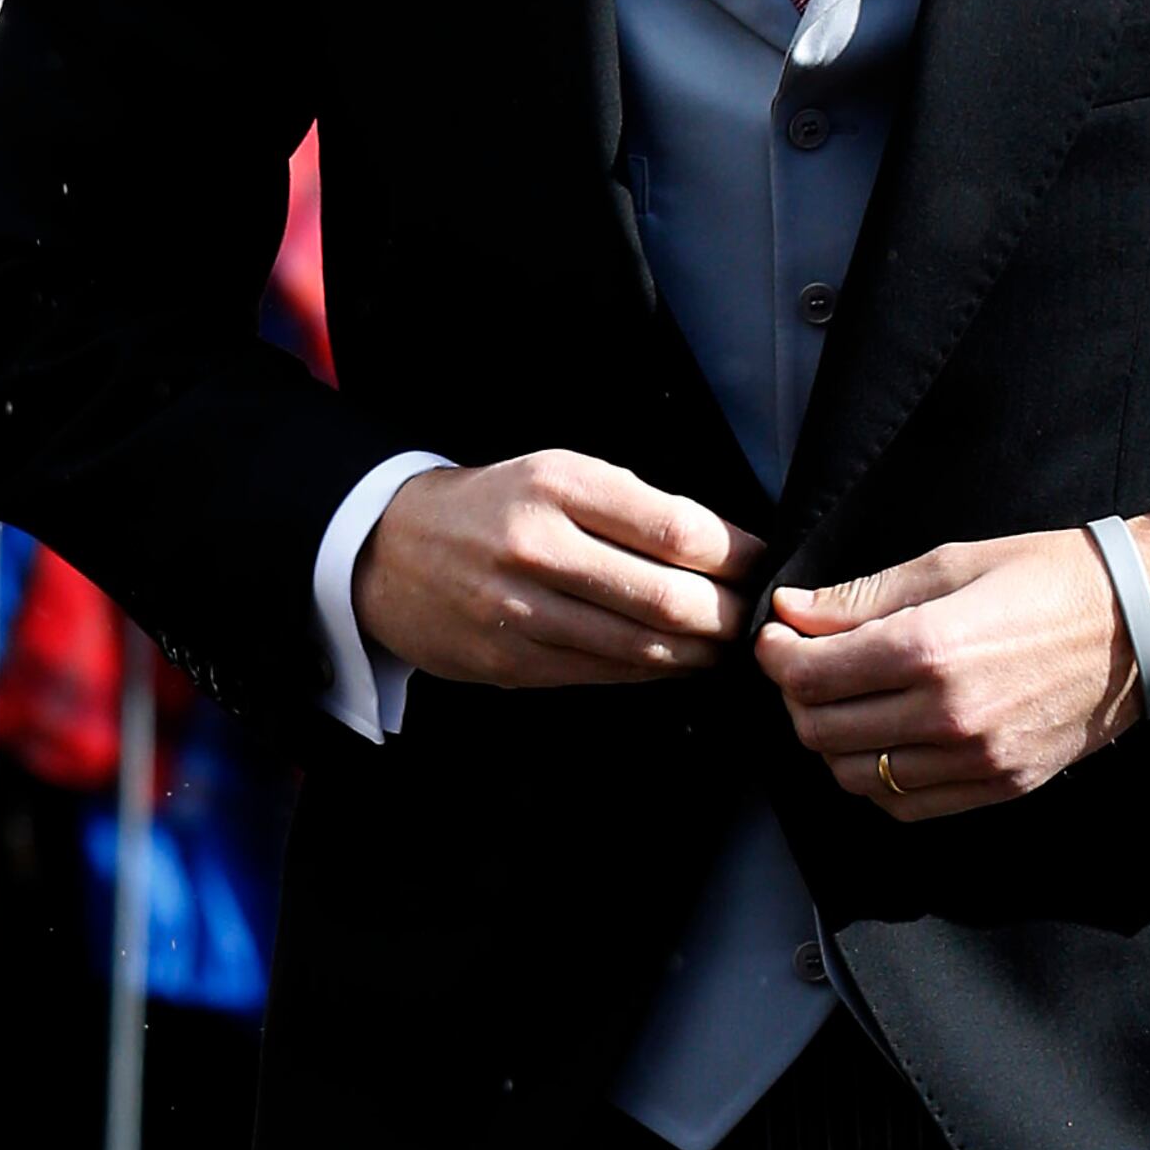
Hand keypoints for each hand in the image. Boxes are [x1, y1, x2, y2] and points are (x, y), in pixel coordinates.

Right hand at [353, 451, 764, 688]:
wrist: (388, 552)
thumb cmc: (491, 508)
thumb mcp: (557, 475)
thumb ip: (635, 507)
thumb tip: (725, 547)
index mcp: (557, 485)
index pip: (675, 528)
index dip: (735, 555)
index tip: (761, 563)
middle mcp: (537, 547)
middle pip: (667, 597)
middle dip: (728, 615)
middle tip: (752, 616)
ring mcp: (521, 612)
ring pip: (642, 646)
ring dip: (699, 652)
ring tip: (723, 644)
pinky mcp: (512, 663)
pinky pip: (606, 674)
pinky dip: (654, 671)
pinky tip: (674, 660)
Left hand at [760, 520, 1149, 816]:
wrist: (1141, 623)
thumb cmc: (1049, 579)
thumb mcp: (951, 564)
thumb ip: (863, 597)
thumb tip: (793, 613)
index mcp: (929, 648)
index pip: (811, 674)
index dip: (776, 656)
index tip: (776, 638)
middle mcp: (946, 714)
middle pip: (821, 729)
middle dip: (796, 697)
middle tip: (804, 668)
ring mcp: (973, 759)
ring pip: (854, 776)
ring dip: (831, 743)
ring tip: (843, 705)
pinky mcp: (998, 786)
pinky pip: (906, 804)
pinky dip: (876, 780)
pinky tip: (883, 743)